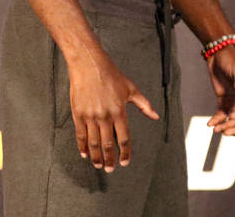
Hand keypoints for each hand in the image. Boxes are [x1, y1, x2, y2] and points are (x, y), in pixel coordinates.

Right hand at [68, 54, 158, 171]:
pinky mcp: (78, 114)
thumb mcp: (131, 89)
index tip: (125, 162)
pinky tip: (85, 154)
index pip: (123, 138)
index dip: (125, 152)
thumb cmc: (112, 76)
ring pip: (93, 142)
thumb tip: (155, 117)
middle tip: (110, 169)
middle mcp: (105, 116)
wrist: (89, 65)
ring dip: (96, 156)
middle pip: (107, 144)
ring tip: (99, 165)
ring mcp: (90, 116)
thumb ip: (144, 105)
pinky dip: (82, 146)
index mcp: (119, 111)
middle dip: (110, 159)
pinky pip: (80, 134)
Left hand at [205, 46, 234, 135]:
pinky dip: (217, 120)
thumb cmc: (233, 59)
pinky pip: (222, 115)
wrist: (219, 53)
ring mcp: (234, 101)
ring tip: (215, 129)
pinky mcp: (223, 100)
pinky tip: (210, 124)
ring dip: (226, 127)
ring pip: (233, 120)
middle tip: (225, 132)